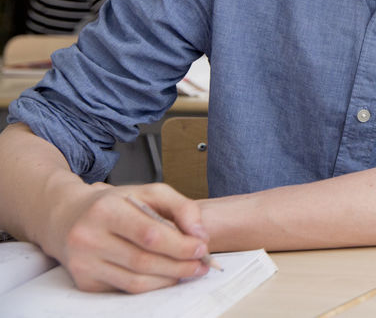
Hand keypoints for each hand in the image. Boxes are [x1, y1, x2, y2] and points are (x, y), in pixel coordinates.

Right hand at [41, 181, 210, 291]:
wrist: (67, 217)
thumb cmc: (115, 203)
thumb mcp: (148, 191)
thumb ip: (181, 207)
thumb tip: (200, 234)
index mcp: (105, 210)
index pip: (149, 234)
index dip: (180, 245)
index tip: (201, 247)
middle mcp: (88, 238)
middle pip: (143, 261)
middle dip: (179, 265)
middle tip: (201, 264)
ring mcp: (83, 263)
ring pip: (135, 282)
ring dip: (169, 279)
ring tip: (190, 271)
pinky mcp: (84, 282)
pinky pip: (124, 289)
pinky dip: (151, 286)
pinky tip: (166, 276)